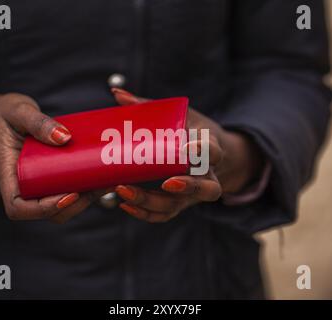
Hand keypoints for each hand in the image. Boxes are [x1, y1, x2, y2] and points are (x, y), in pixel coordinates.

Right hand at [0, 93, 104, 222]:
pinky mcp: (53, 178)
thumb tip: (64, 137)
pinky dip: (88, 188)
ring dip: (87, 198)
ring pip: (63, 205)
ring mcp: (39, 185)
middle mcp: (24, 186)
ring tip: (108, 180)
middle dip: (75, 204)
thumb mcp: (18, 111)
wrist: (5, 115)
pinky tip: (106, 174)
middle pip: (48, 212)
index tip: (69, 194)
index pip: (18, 208)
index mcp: (8, 176)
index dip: (43, 209)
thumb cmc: (5, 114)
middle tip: (99, 184)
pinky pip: (70, 190)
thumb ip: (38, 122)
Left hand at [111, 89, 263, 222]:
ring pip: (178, 205)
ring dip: (151, 202)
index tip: (186, 149)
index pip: (213, 152)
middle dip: (187, 188)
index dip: (202, 152)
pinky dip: (145, 213)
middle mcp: (206, 175)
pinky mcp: (178, 203)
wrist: (204, 153)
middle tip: (166, 182)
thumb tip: (117, 94)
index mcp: (210, 149)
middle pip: (205, 189)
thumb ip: (149, 106)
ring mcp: (192, 193)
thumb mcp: (178, 114)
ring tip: (124, 191)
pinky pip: (165, 215)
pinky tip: (125, 205)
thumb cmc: (188, 130)